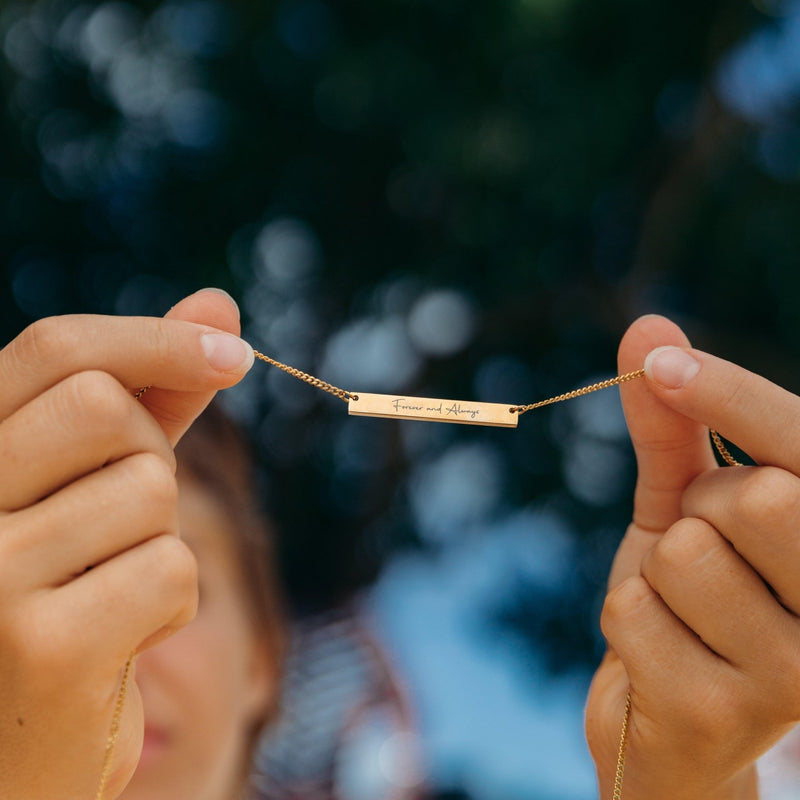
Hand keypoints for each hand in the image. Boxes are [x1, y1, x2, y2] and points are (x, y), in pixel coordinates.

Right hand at [0, 289, 253, 798]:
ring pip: (149, 491)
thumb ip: (152, 394)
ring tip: (105, 588)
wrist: (18, 741)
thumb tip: (218, 303)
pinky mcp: (41, 648)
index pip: (55, 348)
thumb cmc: (65, 588)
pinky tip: (119, 639)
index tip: (234, 352)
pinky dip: (171, 603)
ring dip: (157, 539)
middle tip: (115, 522)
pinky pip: (170, 570)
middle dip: (146, 457)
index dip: (155, 339)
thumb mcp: (99, 480)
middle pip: (106, 408)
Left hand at [586, 314, 799, 798]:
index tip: (663, 361)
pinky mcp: (725, 714)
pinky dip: (626, 621)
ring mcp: (796, 674)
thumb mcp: (683, 503)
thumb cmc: (691, 599)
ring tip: (685, 612)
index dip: (733, 396)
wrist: (669, 719)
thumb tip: (648, 327)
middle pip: (754, 497)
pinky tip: (661, 658)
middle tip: (704, 550)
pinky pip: (633, 613)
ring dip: (658, 572)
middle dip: (700, 508)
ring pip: (683, 555)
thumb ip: (673, 423)